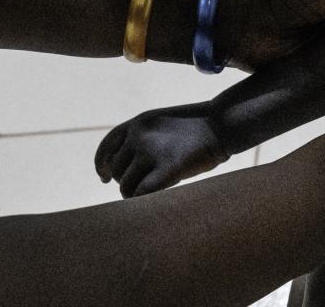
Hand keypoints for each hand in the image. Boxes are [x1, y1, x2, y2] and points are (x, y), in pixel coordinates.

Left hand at [95, 103, 230, 198]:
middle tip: (144, 186)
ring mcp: (152, 151)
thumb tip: (116, 170)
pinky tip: (153, 201)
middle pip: (116, 171)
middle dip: (126, 180)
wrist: (222, 125)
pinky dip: (143, 201)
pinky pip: (141, 194)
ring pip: (126, 185)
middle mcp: (139, 135)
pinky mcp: (168, 167)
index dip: (102, 165)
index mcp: (137, 123)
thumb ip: (139, 139)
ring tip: (153, 192)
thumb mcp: (160, 125)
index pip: (106, 147)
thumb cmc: (195, 128)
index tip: (104, 178)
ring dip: (135, 193)